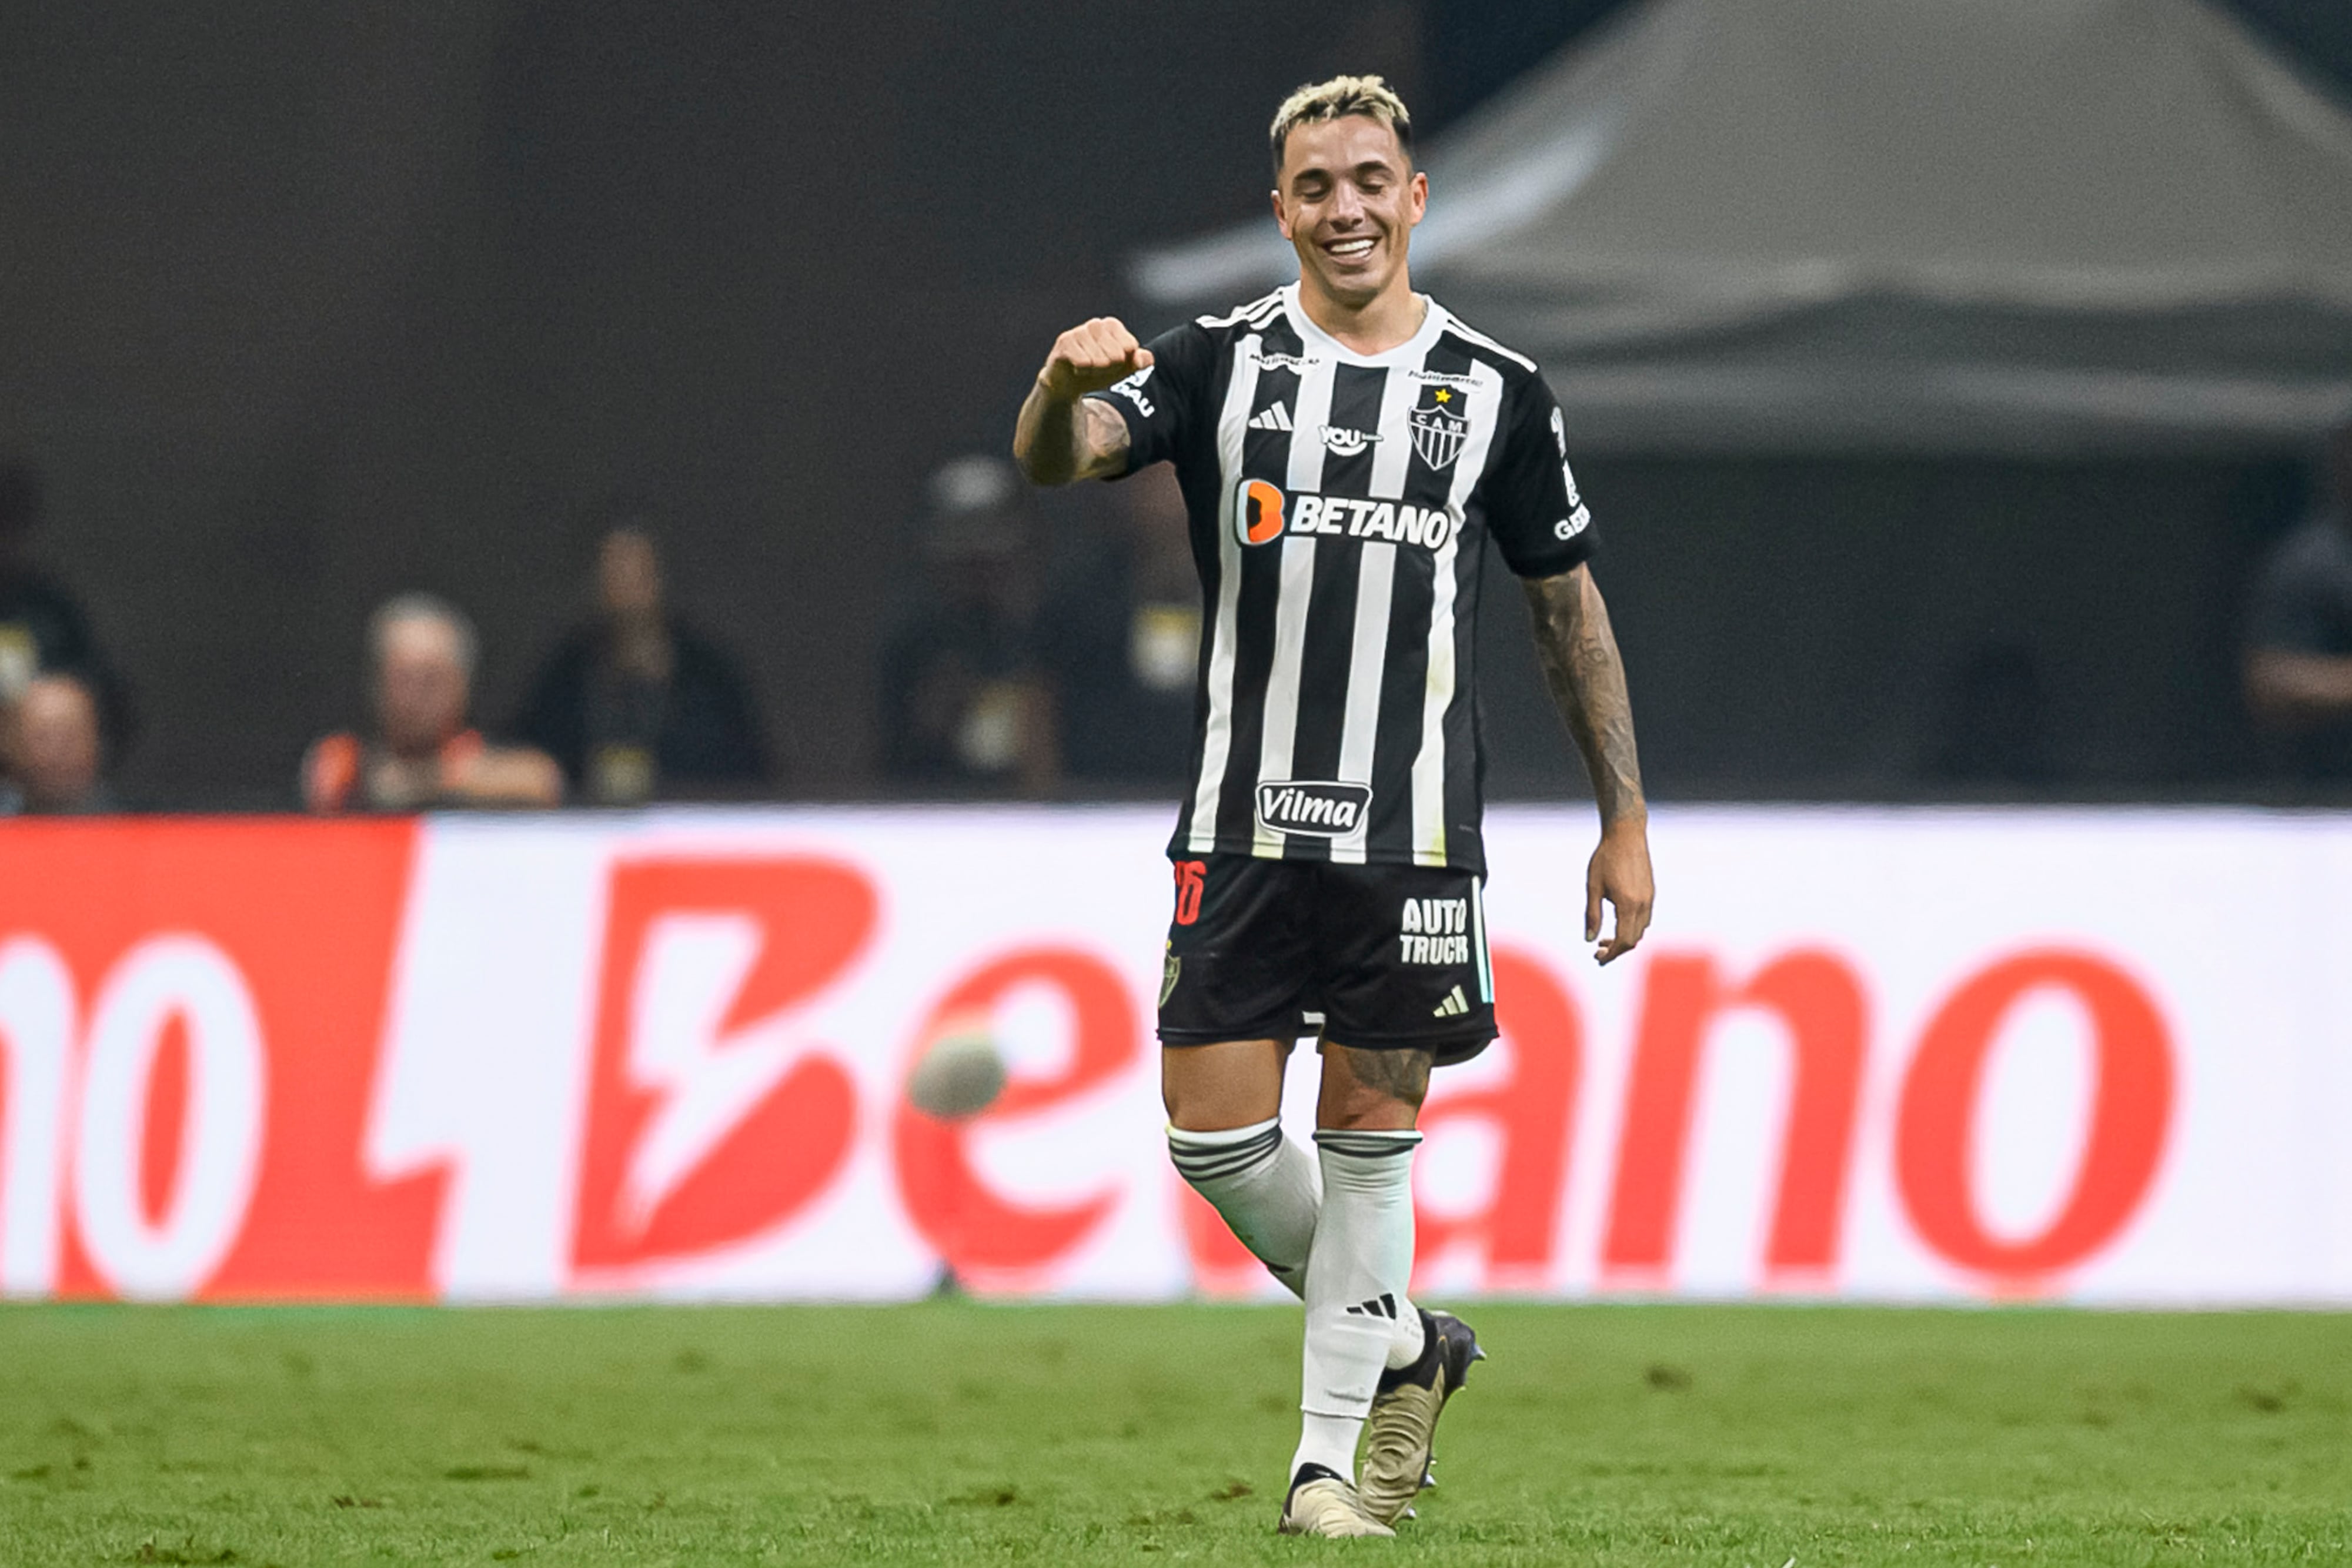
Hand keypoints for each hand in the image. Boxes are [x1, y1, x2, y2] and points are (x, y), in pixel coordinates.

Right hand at [1037, 317, 1152, 400]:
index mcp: (1112, 325)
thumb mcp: (1123, 368)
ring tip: (1085, 368)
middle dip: (1109, 369)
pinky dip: (1082, 371)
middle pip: (1116, 356)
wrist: (1068, 384)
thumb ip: (1140, 362)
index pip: (1130, 348)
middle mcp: (1096, 324)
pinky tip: (1075, 368)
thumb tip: (1147, 359)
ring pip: (1100, 361)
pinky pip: (1084, 363)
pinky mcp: (1064, 342)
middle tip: (1096, 367)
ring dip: (1094, 371)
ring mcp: (1079, 331)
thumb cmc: (1098, 371)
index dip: (1123, 362)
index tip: (1112, 363)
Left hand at [1584, 816, 1653, 964]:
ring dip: (1624, 939)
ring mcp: (1649, 898)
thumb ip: (1592, 915)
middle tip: (1597, 952)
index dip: (1612, 954)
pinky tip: (1616, 922)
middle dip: (1616, 950)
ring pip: (1641, 930)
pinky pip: (1644, 918)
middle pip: (1633, 939)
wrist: (1626, 834)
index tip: (1598, 958)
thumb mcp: (1593, 887)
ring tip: (1604, 939)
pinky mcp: (1650, 892)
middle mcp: (1643, 904)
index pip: (1624, 941)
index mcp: (1628, 904)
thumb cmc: (1605, 858)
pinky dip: (1632, 927)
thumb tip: (1589, 940)